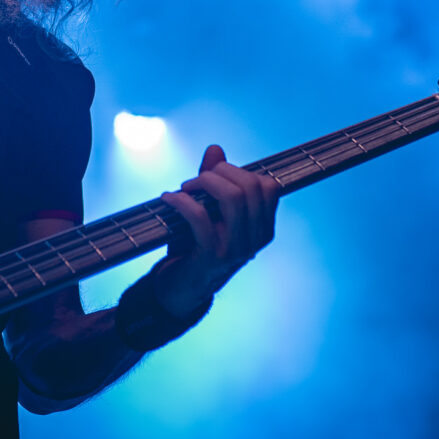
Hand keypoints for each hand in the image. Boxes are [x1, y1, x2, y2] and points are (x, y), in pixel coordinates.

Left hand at [156, 144, 279, 316]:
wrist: (181, 289)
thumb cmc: (195, 246)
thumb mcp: (208, 211)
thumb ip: (213, 181)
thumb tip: (215, 149)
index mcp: (262, 227)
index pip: (269, 187)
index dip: (240, 172)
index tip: (215, 176)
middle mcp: (256, 238)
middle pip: (250, 187)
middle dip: (220, 173)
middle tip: (196, 181)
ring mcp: (236, 248)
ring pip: (233, 198)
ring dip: (204, 184)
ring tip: (185, 188)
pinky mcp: (212, 256)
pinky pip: (200, 217)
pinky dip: (181, 202)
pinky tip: (168, 199)